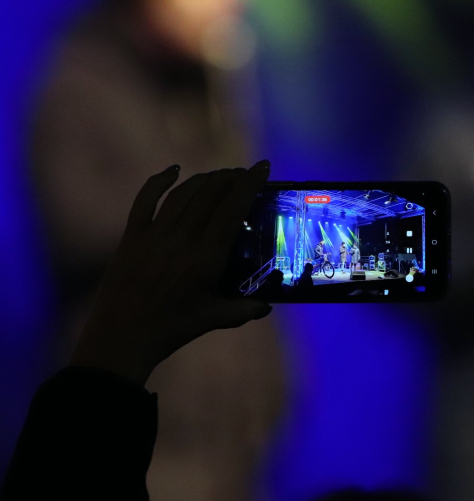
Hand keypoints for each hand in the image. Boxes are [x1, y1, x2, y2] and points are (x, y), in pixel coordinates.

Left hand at [70, 161, 272, 384]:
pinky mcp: (132, 236)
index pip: (232, 209)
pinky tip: (173, 170)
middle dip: (230, 177)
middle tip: (243, 174)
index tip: (262, 168)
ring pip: (183, 193)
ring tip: (220, 176)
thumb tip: (268, 306)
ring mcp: (154, 235)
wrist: (122, 337)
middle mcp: (182, 239)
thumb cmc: (172, 329)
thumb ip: (244, 310)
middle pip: (209, 194)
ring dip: (205, 178)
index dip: (249, 184)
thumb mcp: (213, 318)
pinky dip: (160, 181)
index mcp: (206, 258)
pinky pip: (145, 199)